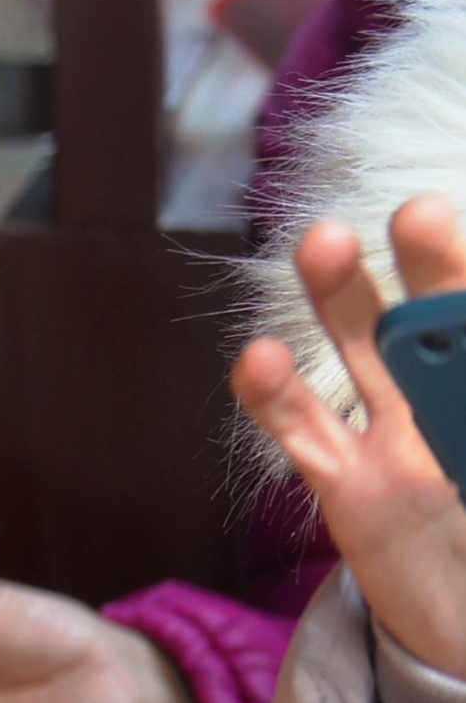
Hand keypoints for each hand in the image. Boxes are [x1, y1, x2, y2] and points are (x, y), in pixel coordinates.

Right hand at [232, 201, 465, 679]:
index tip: (444, 240)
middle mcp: (454, 402)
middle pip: (439, 321)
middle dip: (432, 266)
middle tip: (418, 213)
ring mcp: (399, 440)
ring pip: (367, 354)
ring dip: (342, 297)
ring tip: (323, 242)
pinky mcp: (348, 489)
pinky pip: (306, 436)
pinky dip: (277, 397)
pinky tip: (256, 357)